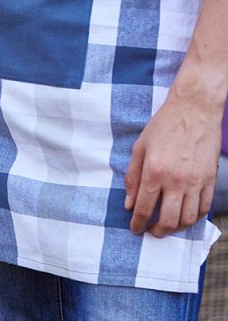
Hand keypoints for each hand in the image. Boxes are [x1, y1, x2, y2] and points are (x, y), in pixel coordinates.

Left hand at [124, 95, 220, 237]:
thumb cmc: (162, 127)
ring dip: (177, 228)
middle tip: (151, 232)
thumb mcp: (139, 149)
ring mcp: (196, 181)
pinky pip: (204, 208)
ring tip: (168, 226)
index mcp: (154, 172)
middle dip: (157, 231)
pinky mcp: (211, 179)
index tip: (135, 229)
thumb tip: (129, 204)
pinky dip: (194, 217)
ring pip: (189, 218)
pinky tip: (185, 216)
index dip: (138, 223)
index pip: (144, 208)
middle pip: (168, 220)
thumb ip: (132, 178)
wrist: (193, 110)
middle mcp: (176, 180)